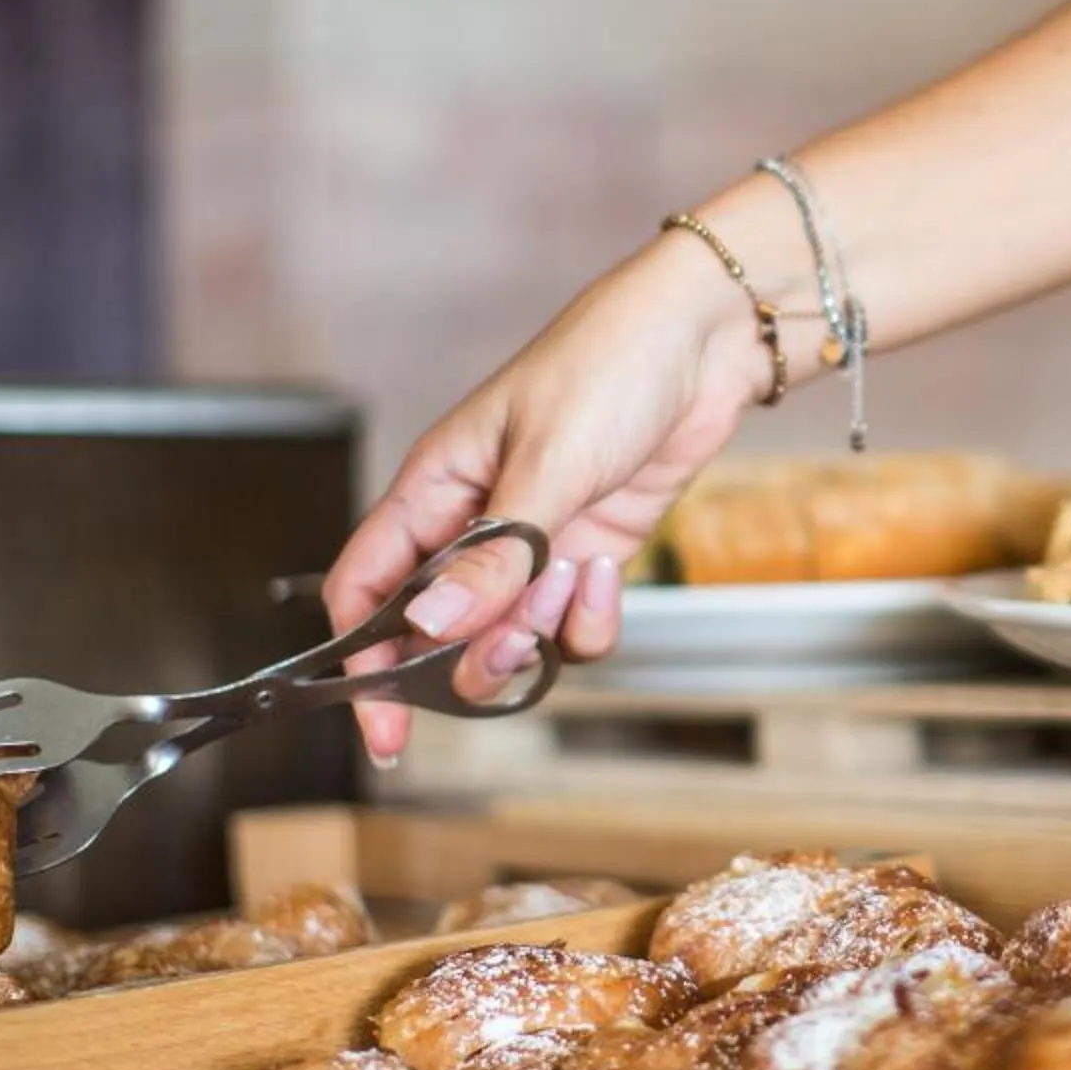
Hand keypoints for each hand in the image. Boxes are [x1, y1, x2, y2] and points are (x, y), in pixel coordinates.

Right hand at [322, 235, 769, 764]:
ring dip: (541, 634)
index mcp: (434, 489)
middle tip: (516, 645)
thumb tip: (430, 627)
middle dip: (474, 656)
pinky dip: (589, 619)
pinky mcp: (588, 554)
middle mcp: (474, 525)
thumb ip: (494, 554)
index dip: (364, 663)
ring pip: (510, 638)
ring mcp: (534, 545)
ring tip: (573, 581)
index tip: (386, 728)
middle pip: (438, 634)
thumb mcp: (546, 462)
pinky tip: (608, 570)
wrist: (706, 341)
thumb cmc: (608, 366)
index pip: (367, 592)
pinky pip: (572, 625)